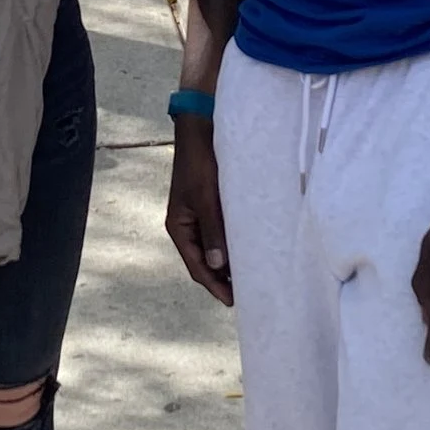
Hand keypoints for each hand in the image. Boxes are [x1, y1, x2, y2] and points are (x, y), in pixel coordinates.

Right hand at [165, 118, 231, 306]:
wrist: (201, 129)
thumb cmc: (200, 162)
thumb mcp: (206, 198)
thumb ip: (212, 230)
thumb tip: (217, 264)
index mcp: (179, 227)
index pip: (196, 266)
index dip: (214, 285)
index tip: (232, 300)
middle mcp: (188, 226)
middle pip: (204, 261)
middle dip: (222, 278)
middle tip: (247, 293)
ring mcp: (199, 217)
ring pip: (214, 248)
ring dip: (228, 262)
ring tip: (250, 277)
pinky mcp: (212, 207)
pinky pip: (221, 233)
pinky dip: (232, 244)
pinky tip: (248, 250)